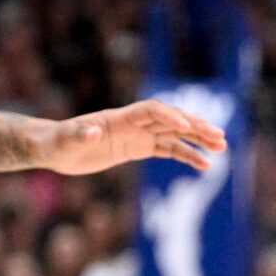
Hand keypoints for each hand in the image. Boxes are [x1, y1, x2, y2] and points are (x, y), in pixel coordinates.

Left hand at [41, 101, 227, 176]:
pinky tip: (204, 165)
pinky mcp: (138, 148)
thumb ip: (79, 134)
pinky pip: (168, 150)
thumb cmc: (56, 143)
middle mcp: (132, 124)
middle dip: (195, 126)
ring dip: (198, 139)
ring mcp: (138, 135)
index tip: (186, 126)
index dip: (169, 116)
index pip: (151, 110)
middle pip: (171, 119)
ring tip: (222, 147)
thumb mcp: (64, 141)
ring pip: (175, 133)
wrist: (53, 149)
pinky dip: (187, 156)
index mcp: (118, 118)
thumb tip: (92, 132)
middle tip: (219, 136)